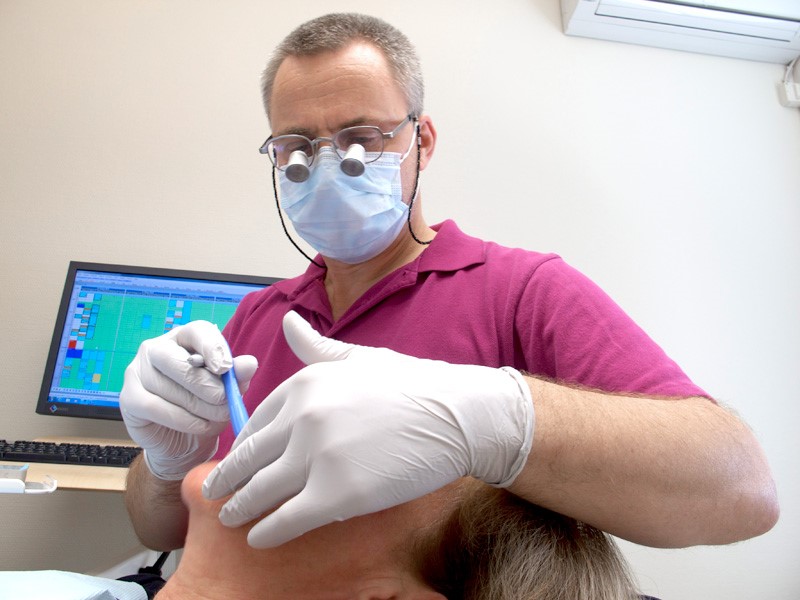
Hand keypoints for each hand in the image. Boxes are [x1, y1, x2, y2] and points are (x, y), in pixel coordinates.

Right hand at [120, 320, 257, 479]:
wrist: (183, 442)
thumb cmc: (206, 407)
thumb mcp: (227, 391)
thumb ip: (237, 376)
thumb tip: (249, 363)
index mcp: (184, 338)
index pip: (197, 331)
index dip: (212, 348)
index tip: (226, 368)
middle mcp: (156, 348)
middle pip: (180, 362)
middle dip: (208, 386)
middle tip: (225, 402)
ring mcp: (137, 371)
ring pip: (170, 388)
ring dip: (200, 407)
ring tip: (216, 417)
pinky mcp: (129, 397)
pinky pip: (156, 407)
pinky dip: (182, 419)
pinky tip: (199, 425)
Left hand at [202, 311, 533, 547]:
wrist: (458, 415)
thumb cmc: (414, 386)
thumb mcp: (361, 357)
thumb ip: (317, 347)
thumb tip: (288, 322)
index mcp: (305, 383)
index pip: (257, 421)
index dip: (242, 445)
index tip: (236, 460)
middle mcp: (303, 417)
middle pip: (250, 457)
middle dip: (227, 479)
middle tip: (215, 494)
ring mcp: (318, 456)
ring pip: (261, 490)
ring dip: (240, 508)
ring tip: (231, 518)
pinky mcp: (337, 494)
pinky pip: (288, 519)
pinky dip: (268, 532)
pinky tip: (259, 539)